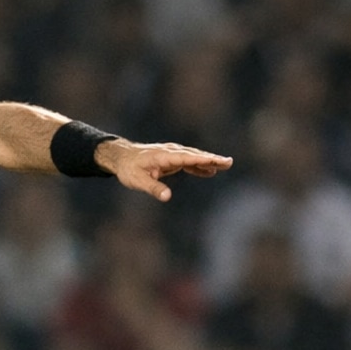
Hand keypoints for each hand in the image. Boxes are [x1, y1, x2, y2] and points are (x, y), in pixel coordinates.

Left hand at [95, 138, 233, 201]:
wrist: (122, 157)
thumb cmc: (128, 169)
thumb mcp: (137, 181)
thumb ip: (153, 188)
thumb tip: (167, 197)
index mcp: (163, 156)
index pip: (186, 158)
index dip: (202, 159)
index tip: (216, 161)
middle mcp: (170, 152)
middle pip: (194, 155)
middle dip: (211, 158)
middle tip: (229, 163)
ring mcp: (172, 154)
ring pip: (194, 157)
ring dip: (209, 161)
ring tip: (226, 165)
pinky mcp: (172, 159)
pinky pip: (189, 162)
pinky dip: (200, 165)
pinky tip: (211, 171)